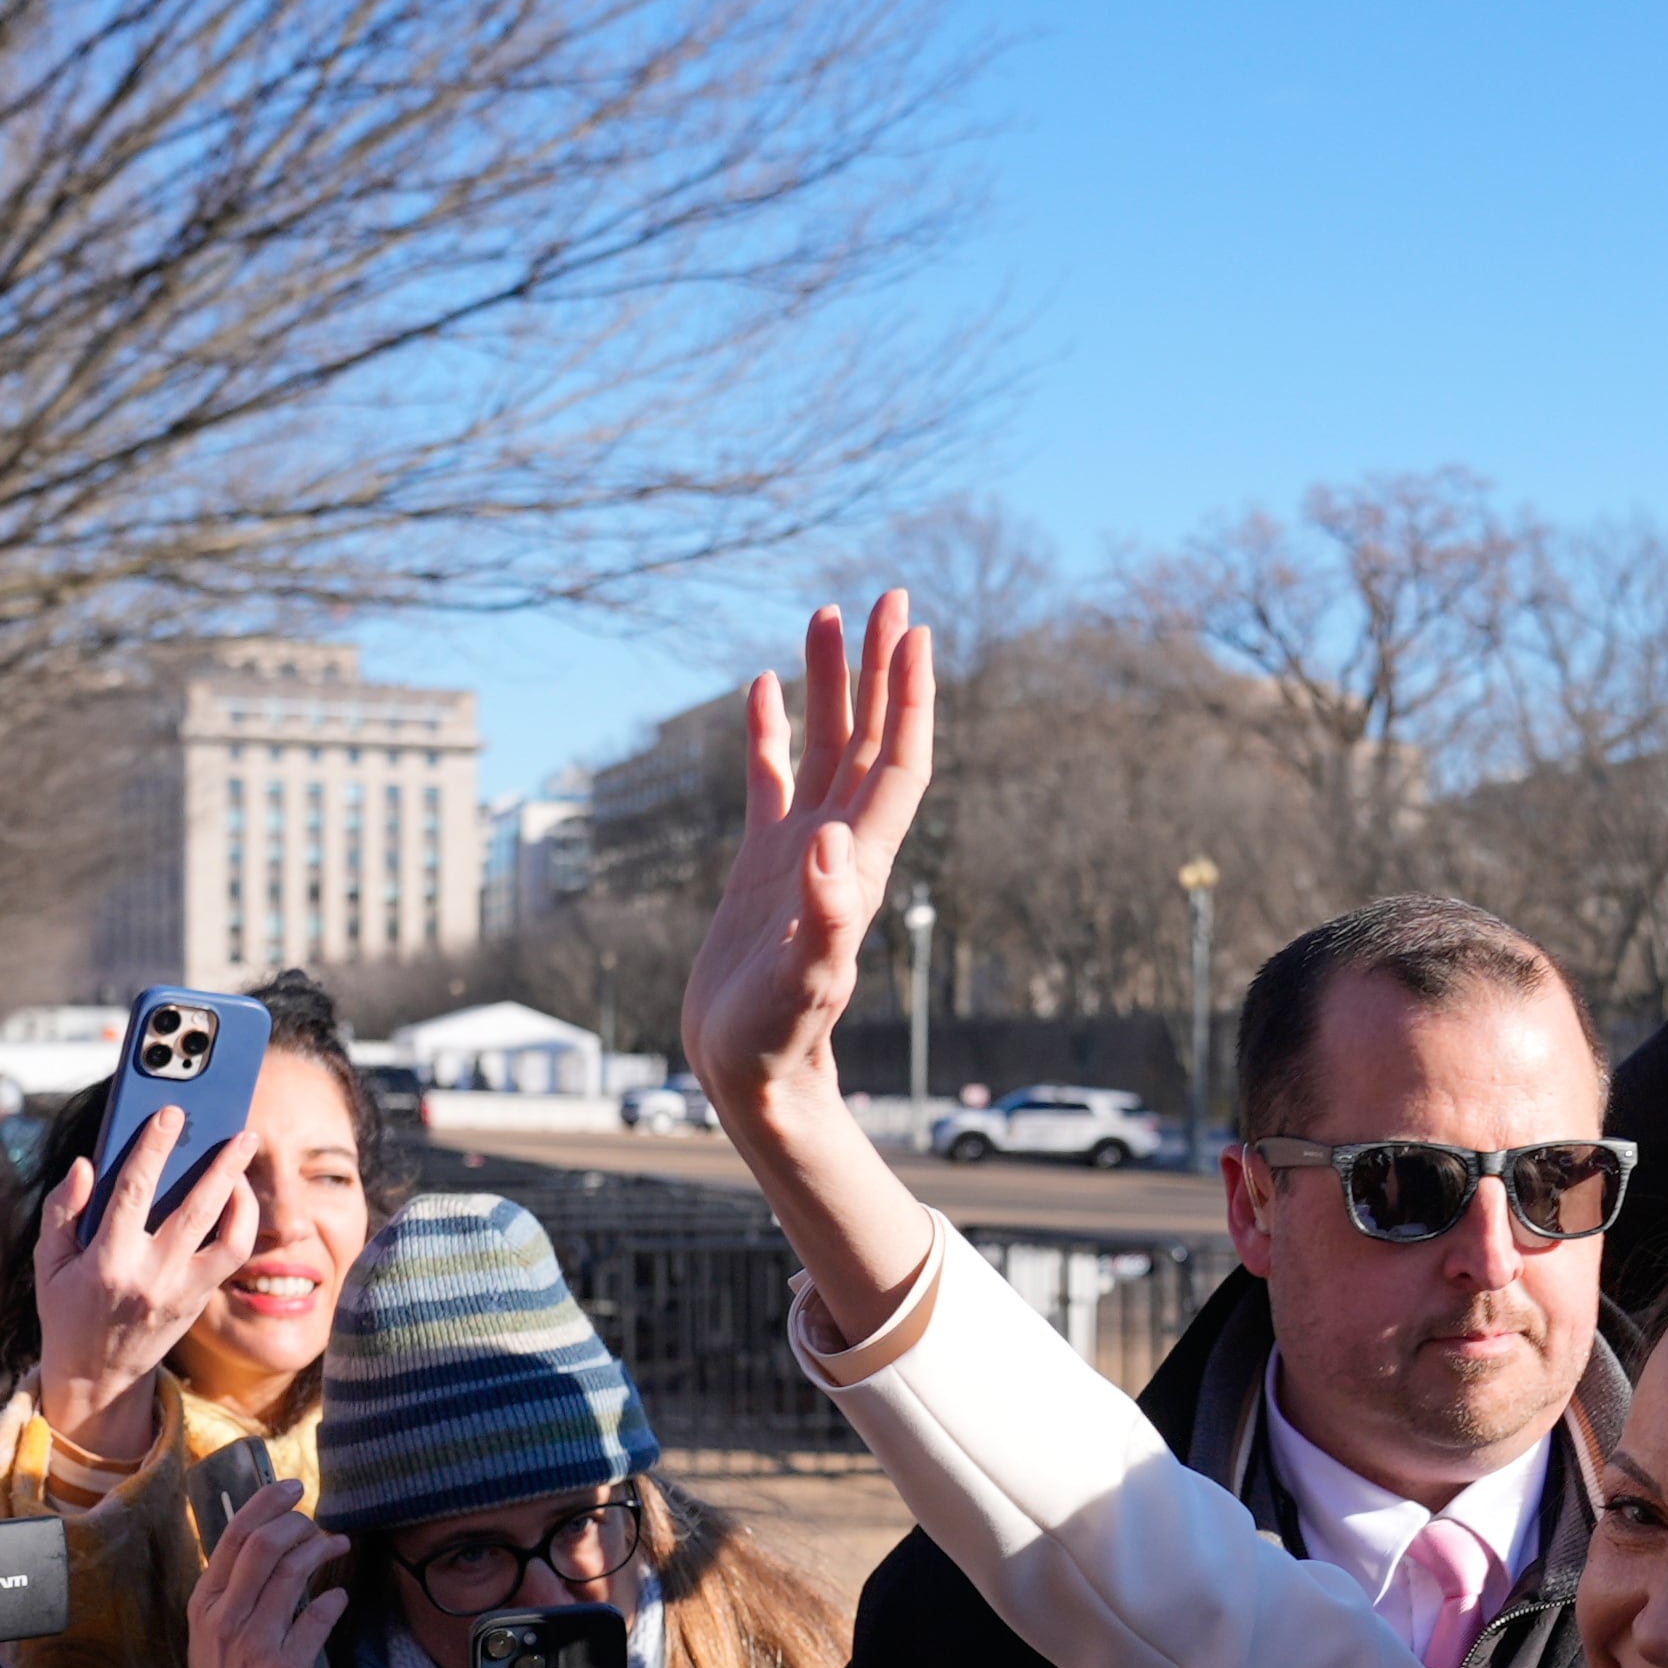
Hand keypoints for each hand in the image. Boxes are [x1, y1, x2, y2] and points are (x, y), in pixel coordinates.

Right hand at [33, 1109, 262, 1461]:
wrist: (98, 1375)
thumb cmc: (67, 1308)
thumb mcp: (48, 1262)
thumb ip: (61, 1210)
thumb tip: (86, 1165)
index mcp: (107, 1262)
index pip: (133, 1192)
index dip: (153, 1148)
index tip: (170, 1114)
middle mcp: (151, 1276)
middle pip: (195, 1210)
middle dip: (221, 1166)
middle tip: (241, 1130)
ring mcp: (181, 1291)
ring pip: (227, 1236)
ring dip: (242, 1193)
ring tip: (244, 1156)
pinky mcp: (199, 1300)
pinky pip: (232, 1256)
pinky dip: (241, 1222)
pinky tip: (236, 1194)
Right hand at [180, 1477, 347, 1667]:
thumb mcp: (210, 1642)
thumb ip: (232, 1598)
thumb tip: (267, 1550)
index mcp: (203, 1608)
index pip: (232, 1537)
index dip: (264, 1503)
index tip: (291, 1488)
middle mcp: (224, 1620)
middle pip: (263, 1545)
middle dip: (297, 1520)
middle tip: (319, 1518)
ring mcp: (254, 1644)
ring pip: (292, 1573)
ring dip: (322, 1550)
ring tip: (338, 1544)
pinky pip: (317, 1618)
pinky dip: (333, 1599)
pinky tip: (339, 1596)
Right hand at [678, 592, 945, 1341]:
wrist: (752, 1074)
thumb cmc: (779, 1039)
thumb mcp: (805, 983)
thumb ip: (826, 918)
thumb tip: (835, 846)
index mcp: (859, 865)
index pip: (896, 764)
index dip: (908, 700)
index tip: (915, 633)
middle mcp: (841, 847)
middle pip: (870, 739)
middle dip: (881, 669)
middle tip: (889, 593)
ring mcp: (803, 851)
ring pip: (823, 747)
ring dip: (831, 684)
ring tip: (829, 614)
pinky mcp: (764, 866)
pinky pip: (772, 781)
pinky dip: (772, 733)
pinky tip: (766, 686)